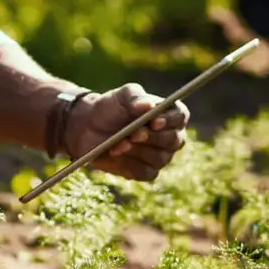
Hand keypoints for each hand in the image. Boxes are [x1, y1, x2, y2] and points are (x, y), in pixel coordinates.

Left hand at [65, 83, 190, 181]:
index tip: (153, 121)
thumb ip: (136, 99)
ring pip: (160, 158)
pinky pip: (146, 172)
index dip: (170, 120)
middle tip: (133, 134)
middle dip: (152, 138)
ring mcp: (161, 156)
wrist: (88, 128)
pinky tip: (118, 155)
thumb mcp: (121, 97)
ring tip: (118, 144)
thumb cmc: (110, 108)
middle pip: (174, 140)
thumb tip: (149, 106)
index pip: (180, 116)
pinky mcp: (147, 171)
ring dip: (137, 151)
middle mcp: (170, 136)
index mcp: (169, 113)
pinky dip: (131, 164)